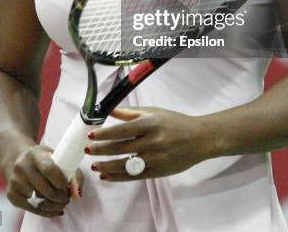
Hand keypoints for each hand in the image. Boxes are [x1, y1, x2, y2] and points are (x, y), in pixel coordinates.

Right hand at [4, 145, 83, 216]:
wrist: (18, 159)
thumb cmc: (43, 159)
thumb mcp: (57, 157)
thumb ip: (73, 174)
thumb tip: (77, 194)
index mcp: (35, 153)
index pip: (49, 169)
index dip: (61, 181)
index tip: (67, 185)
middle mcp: (22, 166)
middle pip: (45, 190)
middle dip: (61, 197)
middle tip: (67, 197)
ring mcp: (15, 181)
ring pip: (39, 201)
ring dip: (54, 205)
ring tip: (61, 201)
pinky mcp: (11, 194)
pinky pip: (32, 209)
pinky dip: (46, 212)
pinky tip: (54, 209)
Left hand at [86, 107, 205, 181]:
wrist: (199, 139)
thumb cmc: (175, 122)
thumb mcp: (154, 112)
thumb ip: (130, 112)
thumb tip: (109, 110)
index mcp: (150, 124)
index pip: (122, 130)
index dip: (104, 133)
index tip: (91, 134)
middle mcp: (152, 142)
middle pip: (120, 148)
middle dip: (101, 149)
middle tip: (88, 149)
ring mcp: (154, 159)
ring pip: (124, 165)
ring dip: (106, 165)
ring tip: (93, 164)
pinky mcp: (157, 172)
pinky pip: (133, 177)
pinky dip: (117, 177)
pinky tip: (106, 175)